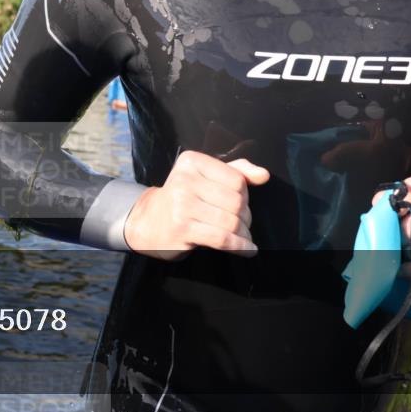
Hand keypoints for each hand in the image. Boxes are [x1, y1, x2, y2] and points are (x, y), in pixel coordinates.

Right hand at [124, 150, 269, 259]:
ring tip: (243, 236)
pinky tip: (247, 249)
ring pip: (231, 221)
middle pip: (236, 201)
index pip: (236, 179)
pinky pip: (222, 239)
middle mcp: (184, 180)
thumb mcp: (205, 177)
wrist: (148, 221)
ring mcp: (181, 205)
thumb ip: (236, 171)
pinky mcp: (182, 228)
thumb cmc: (182, 198)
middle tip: (242, 223)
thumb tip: (263, 175)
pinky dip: (240, 246)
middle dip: (246, 216)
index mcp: (191, 162)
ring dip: (244, 233)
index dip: (245, 195)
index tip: (240, 204)